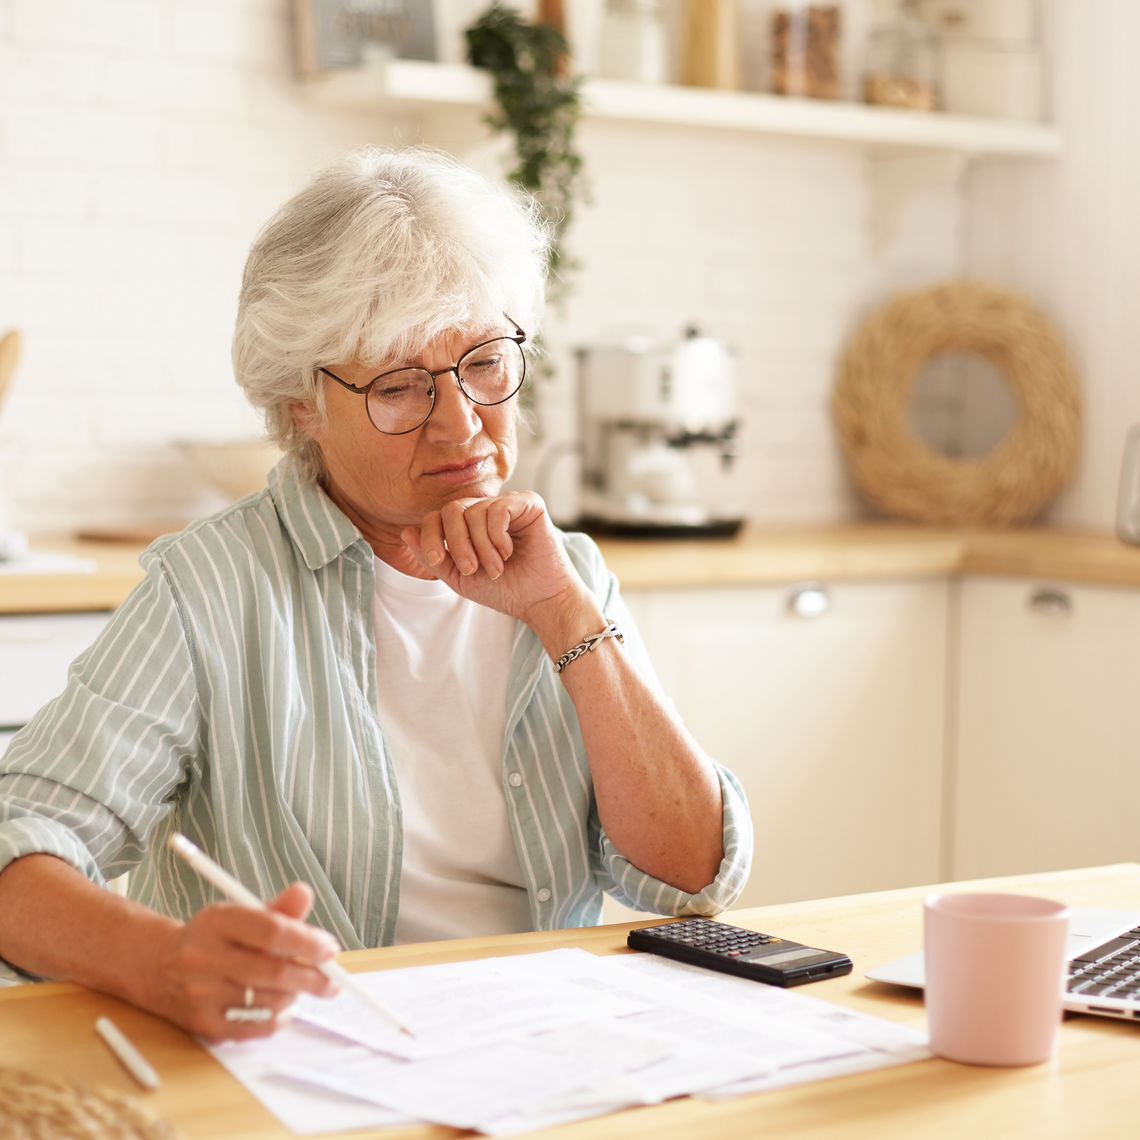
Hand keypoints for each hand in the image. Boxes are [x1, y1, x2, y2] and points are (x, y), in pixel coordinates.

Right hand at [150, 883, 339, 1040]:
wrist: (159, 967)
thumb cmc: (213, 938)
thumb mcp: (241, 913)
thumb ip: (277, 908)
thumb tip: (305, 894)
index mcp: (216, 922)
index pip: (271, 931)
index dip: (307, 941)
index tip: (329, 949)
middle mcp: (204, 957)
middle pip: (273, 971)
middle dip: (312, 976)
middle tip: (331, 978)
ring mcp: (201, 994)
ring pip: (268, 1001)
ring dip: (295, 995)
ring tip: (300, 986)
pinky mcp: (203, 1024)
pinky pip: (255, 1028)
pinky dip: (278, 1018)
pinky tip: (282, 1006)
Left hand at [401, 491, 593, 632]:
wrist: (540, 600)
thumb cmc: (504, 590)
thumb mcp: (459, 578)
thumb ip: (432, 557)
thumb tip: (406, 532)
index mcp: (468, 525)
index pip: (436, 516)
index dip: (431, 536)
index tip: (437, 560)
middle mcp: (486, 510)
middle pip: (452, 509)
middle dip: (456, 542)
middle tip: (472, 568)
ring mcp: (507, 504)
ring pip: (475, 511)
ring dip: (482, 547)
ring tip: (496, 567)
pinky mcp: (529, 503)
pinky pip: (498, 509)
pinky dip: (498, 535)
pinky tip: (508, 552)